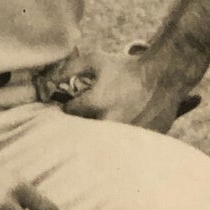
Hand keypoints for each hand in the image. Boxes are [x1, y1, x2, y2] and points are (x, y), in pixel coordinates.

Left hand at [39, 46, 189, 132]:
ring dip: (98, 138)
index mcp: (95, 104)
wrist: (164, 76)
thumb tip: (45, 82)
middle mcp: (109, 122)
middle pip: (82, 134)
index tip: (72, 106)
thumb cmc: (126, 68)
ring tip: (102, 127)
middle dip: (79, 129)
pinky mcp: (141, 141)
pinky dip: (117, 145)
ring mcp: (126, 134)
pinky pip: (123, 149)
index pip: (69, 114)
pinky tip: (119, 133)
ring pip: (102, 144)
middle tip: (84, 120)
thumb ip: (67, 69)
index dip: (68, 109)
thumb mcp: (94, 60)